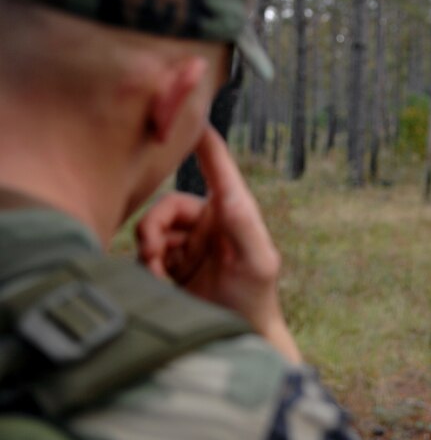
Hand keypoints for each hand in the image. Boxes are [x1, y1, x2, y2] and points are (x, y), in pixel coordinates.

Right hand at [136, 126, 300, 361]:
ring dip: (148, 252)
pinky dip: (145, 268)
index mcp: (232, 213)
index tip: (194, 119)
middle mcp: (206, 224)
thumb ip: (244, 227)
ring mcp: (185, 246)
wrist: (233, 341)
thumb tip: (228, 194)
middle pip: (167, 205)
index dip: (206, 145)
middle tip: (151, 254)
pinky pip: (142, 255)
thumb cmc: (255, 299)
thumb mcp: (258, 263)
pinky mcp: (167, 267)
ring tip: (158, 277)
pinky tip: (158, 285)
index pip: (219, 170)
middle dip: (154, 226)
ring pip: (150, 230)